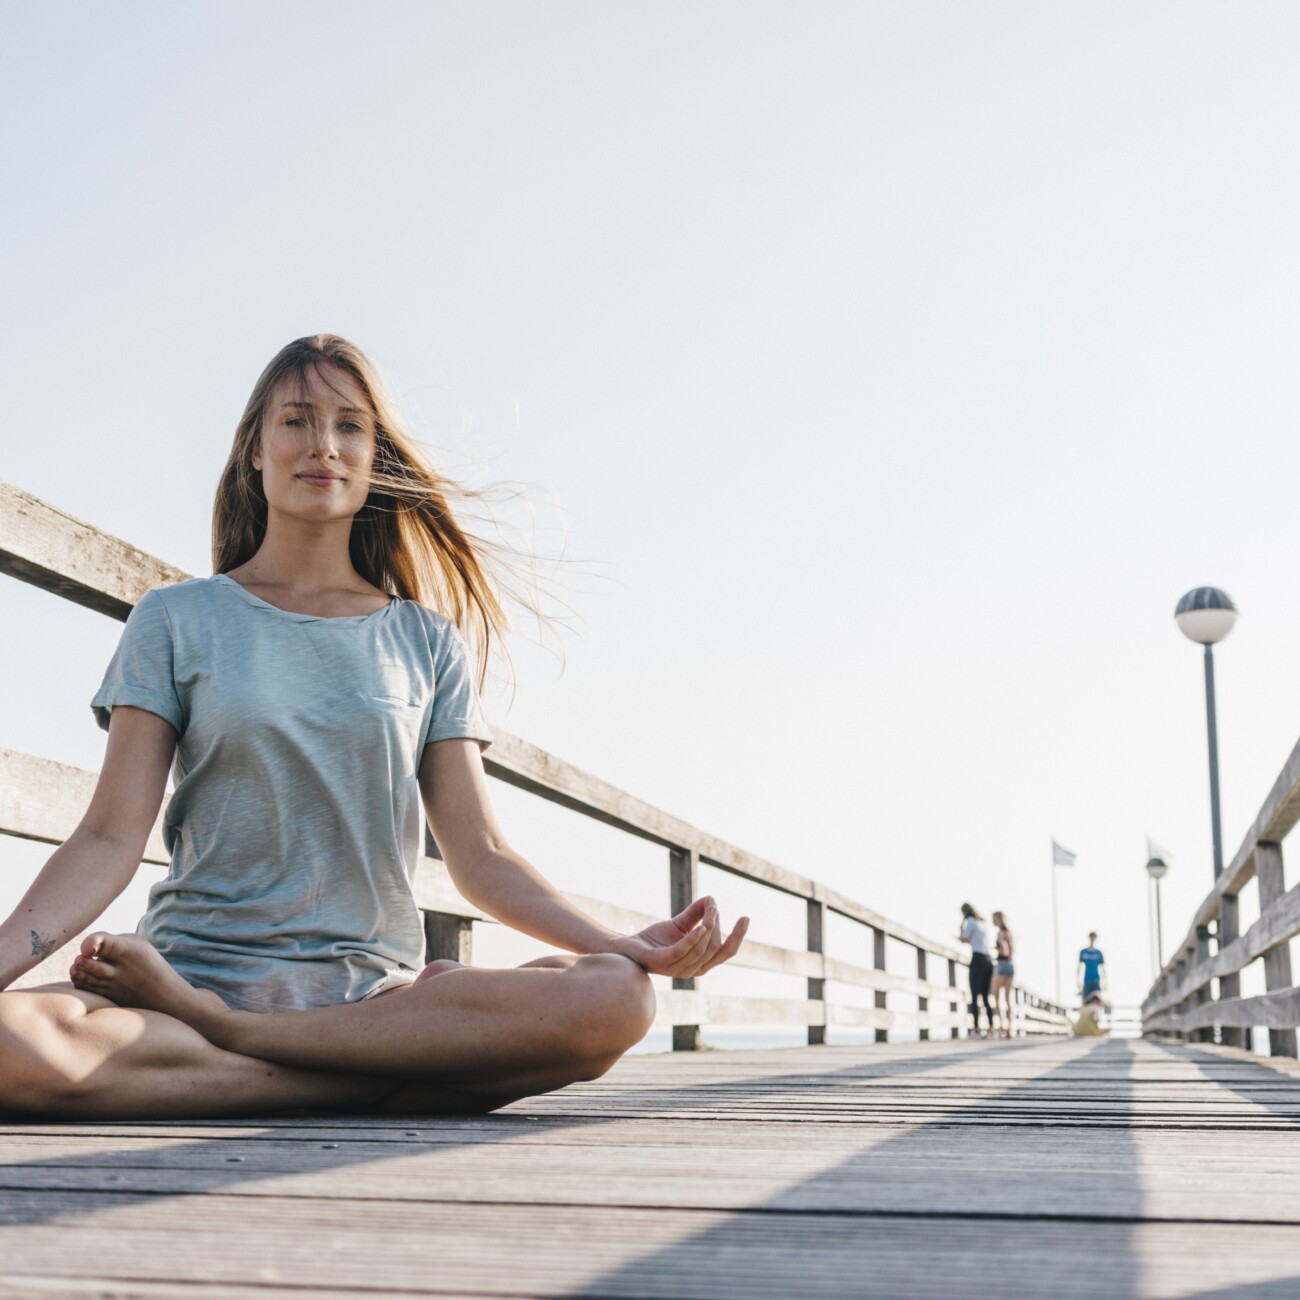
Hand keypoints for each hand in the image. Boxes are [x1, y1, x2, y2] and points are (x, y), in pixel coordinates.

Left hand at [607, 896, 747, 978]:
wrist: (626, 947)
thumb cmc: (654, 939)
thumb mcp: (680, 924)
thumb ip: (696, 914)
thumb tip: (712, 899)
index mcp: (700, 963)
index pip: (726, 952)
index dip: (738, 936)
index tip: (745, 917)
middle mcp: (691, 970)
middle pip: (715, 948)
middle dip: (718, 924)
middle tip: (712, 906)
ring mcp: (677, 969)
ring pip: (701, 950)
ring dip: (708, 928)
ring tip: (709, 911)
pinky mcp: (662, 962)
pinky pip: (682, 951)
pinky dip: (693, 939)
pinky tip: (700, 926)